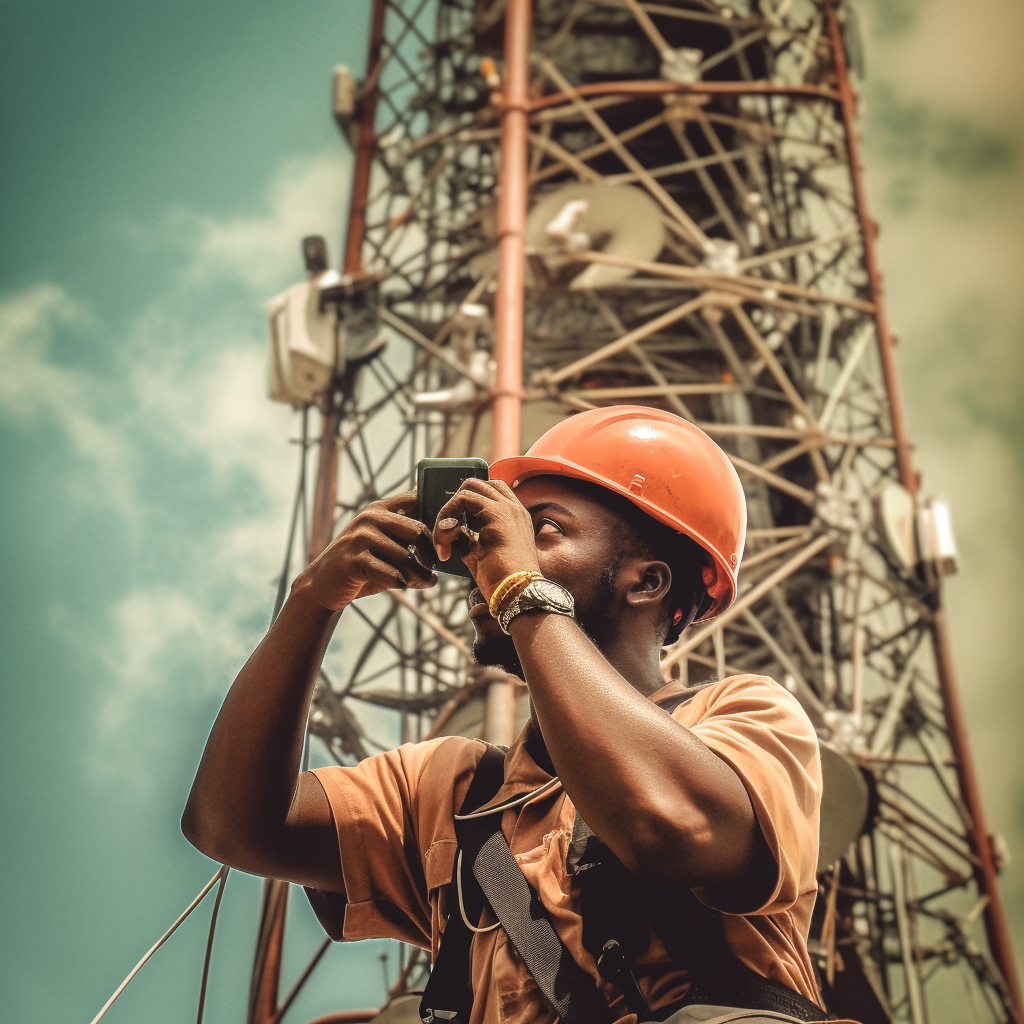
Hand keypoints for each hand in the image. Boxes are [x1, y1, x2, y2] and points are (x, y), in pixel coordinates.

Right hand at [302, 492, 436, 609]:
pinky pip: (393, 575)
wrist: (323, 584)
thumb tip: (443, 540)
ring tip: (426, 581)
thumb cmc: (362, 565)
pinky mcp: (355, 561)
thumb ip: (405, 536)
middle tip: (435, 566)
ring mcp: (360, 538)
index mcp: (378, 509)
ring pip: (408, 558)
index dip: (435, 517)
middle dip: (431, 552)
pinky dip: (404, 584)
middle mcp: (370, 518)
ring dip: (421, 575)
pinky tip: (404, 586)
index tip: (444, 537)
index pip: (416, 499)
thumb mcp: (381, 543)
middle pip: (418, 531)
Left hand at [432, 479, 538, 601]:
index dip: (467, 503)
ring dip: (449, 511)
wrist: (518, 594)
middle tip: (448, 531)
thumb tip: (447, 527)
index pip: (490, 492)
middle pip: (478, 484)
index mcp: (515, 518)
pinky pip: (461, 500)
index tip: (456, 528)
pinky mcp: (496, 514)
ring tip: (444, 540)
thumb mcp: (478, 553)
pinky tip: (445, 546)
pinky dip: (446, 520)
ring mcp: (507, 508)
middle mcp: (514, 508)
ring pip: (468, 488)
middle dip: (456, 503)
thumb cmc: (501, 581)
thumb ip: (465, 536)